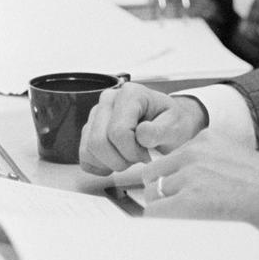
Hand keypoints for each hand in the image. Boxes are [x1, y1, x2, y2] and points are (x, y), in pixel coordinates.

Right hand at [78, 81, 207, 173]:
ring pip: (88, 150)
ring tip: (129, 157)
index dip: (132, 151)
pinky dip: (99, 165)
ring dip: (110, 163)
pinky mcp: (89, 129)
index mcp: (131, 94)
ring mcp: (96, 114)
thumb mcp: (175, 126)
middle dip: (120, 159)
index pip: (118, 131)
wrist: (167, 124)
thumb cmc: (171, 122)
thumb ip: (160, 131)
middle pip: (98, 142)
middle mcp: (109, 99)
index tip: (146, 153)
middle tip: (138, 157)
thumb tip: (141, 133)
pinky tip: (117, 160)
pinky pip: (84, 156)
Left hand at [137, 132, 258, 236]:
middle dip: (160, 194)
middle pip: (152, 175)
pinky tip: (181, 231)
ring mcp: (189, 174)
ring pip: (151, 196)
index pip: (166, 160)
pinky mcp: (188, 201)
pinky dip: (162, 225)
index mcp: (205, 139)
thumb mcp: (232, 158)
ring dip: (163, 211)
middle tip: (177, 212)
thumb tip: (185, 182)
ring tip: (185, 223)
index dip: (166, 181)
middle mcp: (193, 152)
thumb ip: (206, 163)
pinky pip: (155, 215)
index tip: (169, 193)